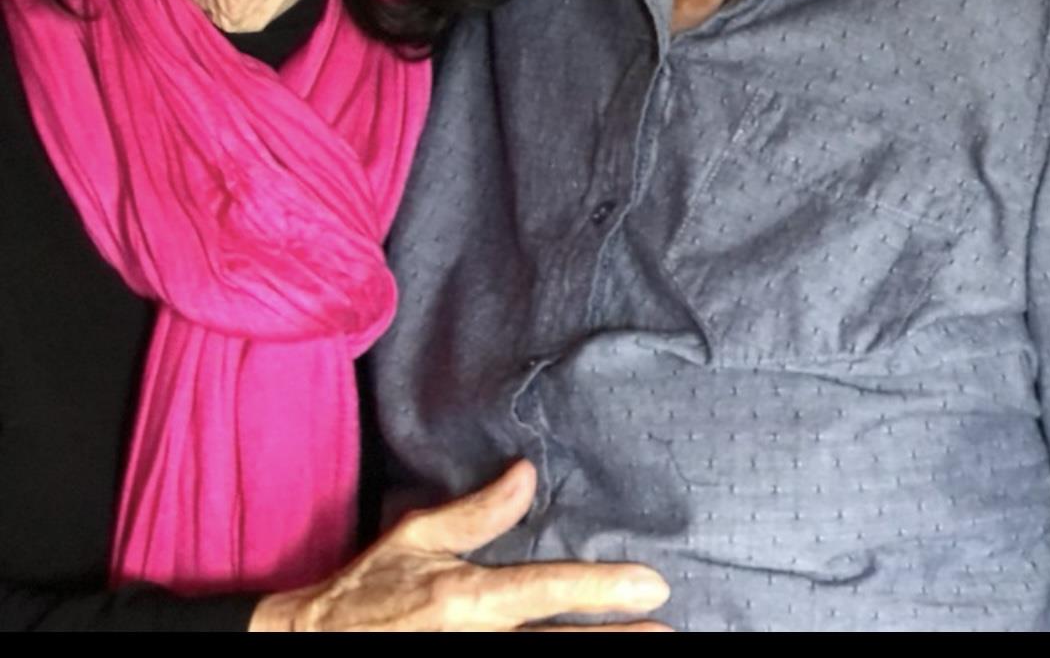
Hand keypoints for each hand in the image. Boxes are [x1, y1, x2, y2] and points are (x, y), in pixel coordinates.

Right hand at [249, 460, 670, 631]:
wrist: (315, 642)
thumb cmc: (367, 592)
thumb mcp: (417, 538)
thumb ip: (477, 513)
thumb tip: (526, 474)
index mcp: (467, 598)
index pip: (548, 591)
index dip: (603, 590)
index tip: (653, 586)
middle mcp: (477, 640)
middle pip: (564, 646)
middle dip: (618, 644)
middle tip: (669, 633)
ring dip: (595, 655)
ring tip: (645, 646)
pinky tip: (584, 654)